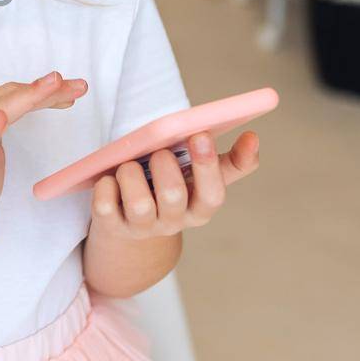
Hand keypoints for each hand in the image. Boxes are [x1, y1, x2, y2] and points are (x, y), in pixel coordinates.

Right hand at [0, 72, 88, 254]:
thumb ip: (7, 123)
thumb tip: (35, 102)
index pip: (12, 92)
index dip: (44, 88)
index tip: (74, 88)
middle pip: (10, 96)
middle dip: (47, 89)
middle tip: (79, 85)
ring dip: (27, 96)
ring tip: (53, 84)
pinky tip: (0, 117)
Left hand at [88, 130, 260, 239]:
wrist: (131, 223)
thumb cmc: (170, 186)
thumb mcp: (200, 176)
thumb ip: (231, 160)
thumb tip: (253, 138)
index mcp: (199, 207)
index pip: (213, 195)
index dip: (207, 165)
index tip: (201, 133)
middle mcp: (173, 221)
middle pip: (175, 197)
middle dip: (166, 168)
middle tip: (159, 150)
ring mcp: (142, 227)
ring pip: (140, 205)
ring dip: (132, 176)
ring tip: (129, 163)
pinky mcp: (111, 225)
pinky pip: (106, 207)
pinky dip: (106, 187)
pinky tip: (108, 177)